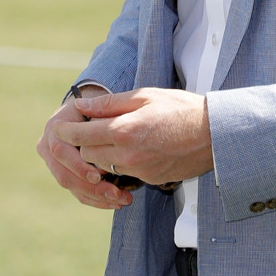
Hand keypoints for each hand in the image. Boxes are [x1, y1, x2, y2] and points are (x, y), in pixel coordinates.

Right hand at [37, 83, 132, 209]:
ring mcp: (54, 163)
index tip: (99, 175)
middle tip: (116, 193)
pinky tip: (114, 202)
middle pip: (64, 174)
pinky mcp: (64, 174)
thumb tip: (88, 112)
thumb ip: (97, 109)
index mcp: (55, 128)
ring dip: (96, 197)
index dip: (79, 165)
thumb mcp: (98, 103)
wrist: (88, 109)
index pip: (61, 151)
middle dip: (91, 187)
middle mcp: (48, 146)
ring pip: (71, 186)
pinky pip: (76, 191)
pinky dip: (95, 199)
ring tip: (121, 200)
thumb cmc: (99, 105)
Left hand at [51, 87, 213, 187]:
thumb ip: (110, 102)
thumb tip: (83, 105)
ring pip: (103, 167)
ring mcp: (139, 171)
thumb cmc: (182, 109)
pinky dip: (121, 162)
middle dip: (84, 142)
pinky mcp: (149, 180)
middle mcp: (127, 155)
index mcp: (123, 130)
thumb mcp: (146, 96)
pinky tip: (134, 147)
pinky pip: (124, 173)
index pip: (81, 135)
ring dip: (101, 154)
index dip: (67, 131)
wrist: (215, 134)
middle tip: (88, 128)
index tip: (60, 126)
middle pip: (87, 155)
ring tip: (111, 138)